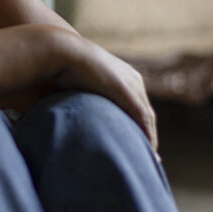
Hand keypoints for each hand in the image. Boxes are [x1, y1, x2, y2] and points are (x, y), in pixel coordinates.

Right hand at [53, 34, 158, 150]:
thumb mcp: (81, 86)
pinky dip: (146, 134)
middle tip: (149, 157)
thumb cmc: (64, 68)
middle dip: (148, 136)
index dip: (141, 127)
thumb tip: (78, 117)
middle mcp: (134, 80)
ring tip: (148, 158)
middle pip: (147, 114)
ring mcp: (132, 84)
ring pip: (147, 118)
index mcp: (125, 77)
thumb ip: (87, 100)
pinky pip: (142, 117)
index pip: (139, 107)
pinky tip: (148, 148)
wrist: (63, 53)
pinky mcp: (126, 90)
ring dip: (149, 139)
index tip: (138, 146)